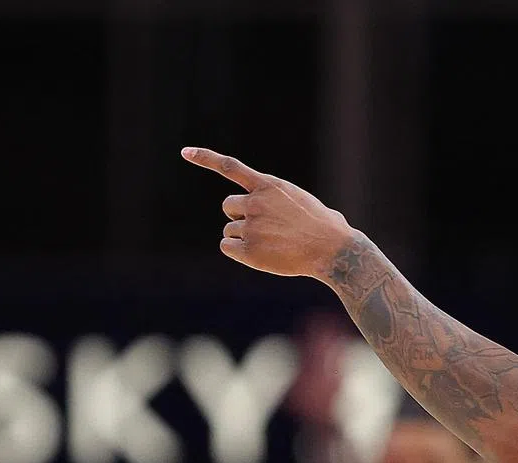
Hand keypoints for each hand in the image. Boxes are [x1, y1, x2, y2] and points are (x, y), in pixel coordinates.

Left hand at [181, 147, 355, 278]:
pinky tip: (261, 255)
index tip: (185, 152)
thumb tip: (289, 215)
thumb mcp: (304, 202)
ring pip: (231, 229)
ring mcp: (251, 226)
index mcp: (269, 186)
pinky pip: (227, 246)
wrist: (332, 250)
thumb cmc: (328, 227)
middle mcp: (255, 203)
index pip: (230, 167)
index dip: (205, 158)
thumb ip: (283, 202)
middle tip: (265, 228)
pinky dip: (239, 251)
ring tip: (272, 244)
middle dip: (240, 215)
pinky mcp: (248, 250)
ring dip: (245, 236)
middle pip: (228, 206)